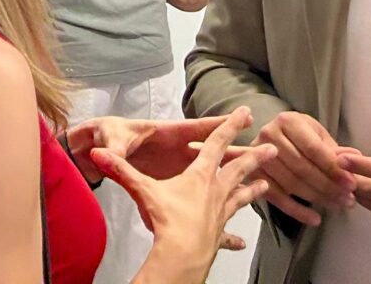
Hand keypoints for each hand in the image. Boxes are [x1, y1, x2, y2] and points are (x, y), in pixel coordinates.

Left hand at [66, 113, 251, 184]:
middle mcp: (176, 151)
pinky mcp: (170, 185)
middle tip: (265, 149)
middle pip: (212, 151)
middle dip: (237, 150)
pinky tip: (229, 210)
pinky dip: (212, 199)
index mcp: (167, 134)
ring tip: (261, 180)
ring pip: (211, 171)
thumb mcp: (110, 138)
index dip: (219, 123)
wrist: (94, 150)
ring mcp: (176, 168)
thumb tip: (107, 151)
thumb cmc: (105, 136)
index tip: (242, 117)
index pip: (197, 128)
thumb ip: (114, 148)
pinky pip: (196, 191)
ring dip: (233, 174)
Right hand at [91, 109, 271, 283]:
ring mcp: (220, 213)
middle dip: (255, 156)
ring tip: (266, 185)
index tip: (245, 114)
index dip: (231, 126)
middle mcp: (215, 191)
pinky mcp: (217, 233)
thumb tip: (99, 153)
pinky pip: (228, 231)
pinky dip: (234, 235)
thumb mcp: (142, 189)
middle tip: (271, 148)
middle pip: (238, 168)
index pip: (217, 143)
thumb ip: (121, 169)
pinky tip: (241, 242)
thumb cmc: (168, 221)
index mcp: (200, 174)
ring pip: (241, 196)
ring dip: (254, 189)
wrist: (182, 256)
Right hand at [253, 111, 355, 225]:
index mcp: (287, 121)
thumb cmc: (300, 137)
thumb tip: (355, 158)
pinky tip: (314, 219)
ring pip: (290, 183)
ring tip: (336, 206)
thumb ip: (334, 150)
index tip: (352, 184)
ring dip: (317, 198)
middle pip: (301, 167)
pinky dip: (296, 210)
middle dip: (328, 186)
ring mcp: (257, 156)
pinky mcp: (253, 175)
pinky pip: (276, 197)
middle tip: (348, 200)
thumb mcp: (318, 136)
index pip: (313, 148)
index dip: (333, 168)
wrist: (272, 141)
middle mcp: (269, 134)